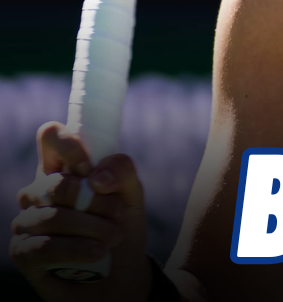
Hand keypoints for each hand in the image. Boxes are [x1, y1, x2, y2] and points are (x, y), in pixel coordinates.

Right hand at [10, 123, 150, 300]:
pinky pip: (43, 246)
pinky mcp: (23, 251)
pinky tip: (96, 253)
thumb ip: (122, 171)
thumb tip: (96, 176)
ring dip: (91, 228)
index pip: (50, 136)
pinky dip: (76, 249)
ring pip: (52, 216)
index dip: (68, 145)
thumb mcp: (132, 193)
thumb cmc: (121, 225)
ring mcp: (28, 221)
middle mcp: (39, 190)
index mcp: (63, 166)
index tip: (90, 167)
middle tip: (116, 213)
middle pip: (55, 183)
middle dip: (94, 201)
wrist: (119, 274)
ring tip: (113, 237)